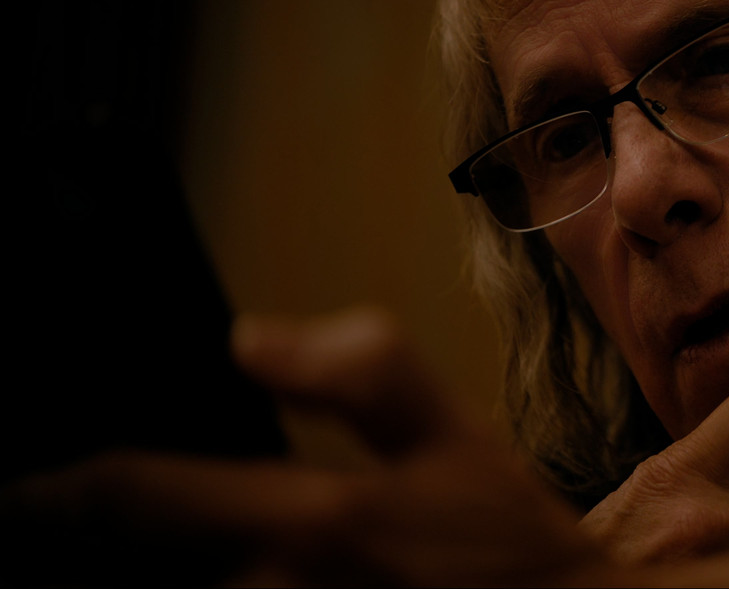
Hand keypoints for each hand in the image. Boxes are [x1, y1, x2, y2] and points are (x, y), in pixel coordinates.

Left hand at [1, 307, 604, 586]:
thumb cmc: (503, 541)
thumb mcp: (451, 432)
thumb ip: (362, 373)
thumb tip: (253, 341)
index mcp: (313, 525)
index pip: (145, 502)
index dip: (64, 492)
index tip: (23, 491)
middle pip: (128, 575)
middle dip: (73, 548)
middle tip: (36, 521)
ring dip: (114, 574)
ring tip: (85, 547)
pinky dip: (182, 586)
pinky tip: (185, 564)